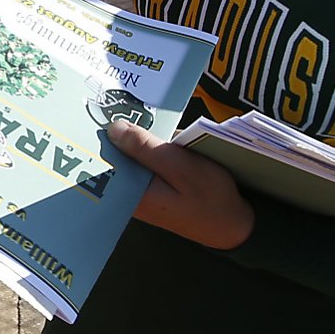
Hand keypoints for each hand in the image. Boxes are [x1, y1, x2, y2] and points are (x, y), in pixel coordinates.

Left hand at [112, 118, 254, 249]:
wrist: (234, 225)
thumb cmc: (211, 198)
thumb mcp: (180, 166)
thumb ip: (146, 148)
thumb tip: (114, 129)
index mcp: (133, 195)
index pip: (104, 163)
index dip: (101, 137)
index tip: (100, 113)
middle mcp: (133, 197)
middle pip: (117, 159)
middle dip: (122, 135)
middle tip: (125, 108)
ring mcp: (145, 194)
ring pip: (133, 159)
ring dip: (140, 140)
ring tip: (143, 119)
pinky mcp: (157, 189)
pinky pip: (147, 165)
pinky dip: (152, 150)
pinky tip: (160, 136)